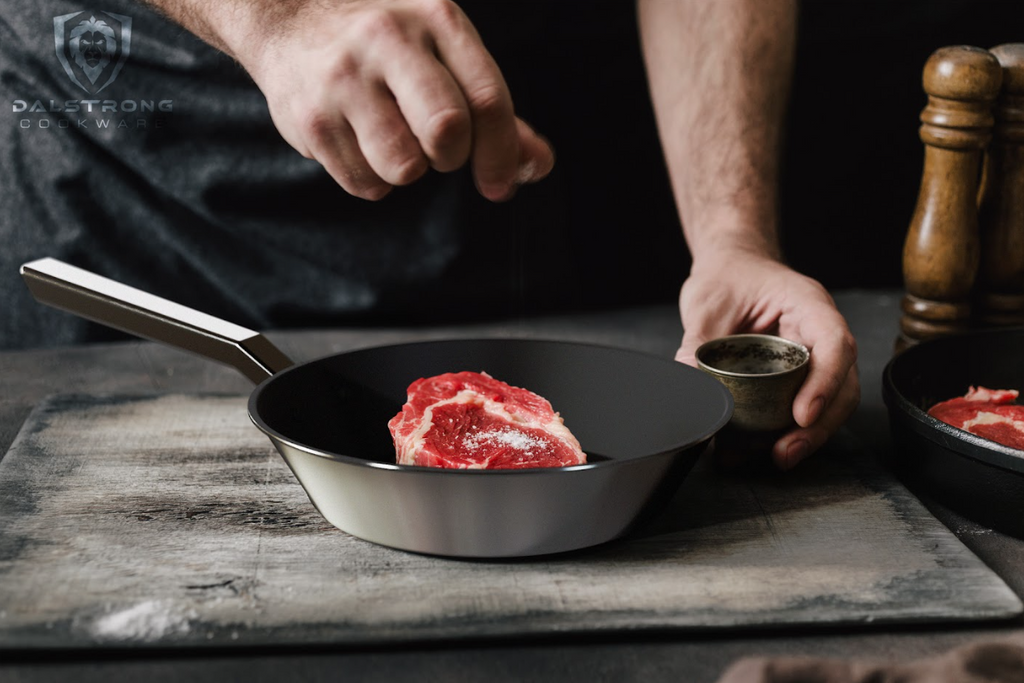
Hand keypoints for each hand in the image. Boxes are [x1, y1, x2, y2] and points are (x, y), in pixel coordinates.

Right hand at [232, 0, 553, 199]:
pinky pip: (366, 184)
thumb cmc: (388, 49)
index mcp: (435, 19)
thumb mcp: (444, 57)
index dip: (502, 152)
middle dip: (451, 157)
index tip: (502, 183)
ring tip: (394, 140)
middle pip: (446, 130)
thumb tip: (538, 165)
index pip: (487, 97)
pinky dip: (373, 178)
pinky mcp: (312, 119)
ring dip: (408, 171)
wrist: (289, 24)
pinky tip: (360, 143)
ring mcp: (344, 78)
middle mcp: (387, 39)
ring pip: (404, 167)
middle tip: (438, 150)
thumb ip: (492, 112)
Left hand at [676, 248, 859, 469]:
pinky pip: (804, 406)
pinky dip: (787, 431)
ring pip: (830, 402)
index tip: (802, 415)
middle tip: (784, 452)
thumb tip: (688, 380)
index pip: (834, 343)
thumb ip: (698, 342)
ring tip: (777, 458)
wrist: (730, 270)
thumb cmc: (728, 276)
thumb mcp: (707, 304)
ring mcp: (813, 355)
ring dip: (808, 436)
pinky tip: (758, 450)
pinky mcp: (798, 375)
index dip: (824, 382)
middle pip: (841, 383)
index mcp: (807, 304)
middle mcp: (819, 331)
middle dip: (818, 425)